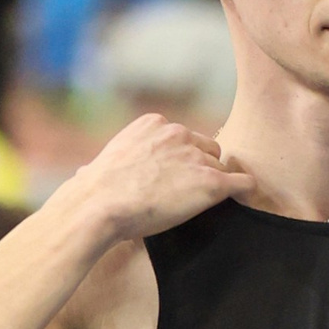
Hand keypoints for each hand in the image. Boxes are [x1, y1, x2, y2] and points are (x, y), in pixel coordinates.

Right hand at [65, 113, 254, 246]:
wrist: (100, 204)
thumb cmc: (94, 192)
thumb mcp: (100, 162)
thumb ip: (109, 162)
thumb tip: (84, 173)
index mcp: (155, 124)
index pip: (182, 137)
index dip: (180, 159)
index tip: (172, 176)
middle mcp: (179, 133)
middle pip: (207, 149)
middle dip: (200, 167)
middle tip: (186, 191)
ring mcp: (197, 157)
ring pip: (220, 168)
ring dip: (213, 183)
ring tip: (199, 203)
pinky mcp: (211, 182)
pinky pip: (242, 182)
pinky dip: (245, 190)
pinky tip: (244, 198)